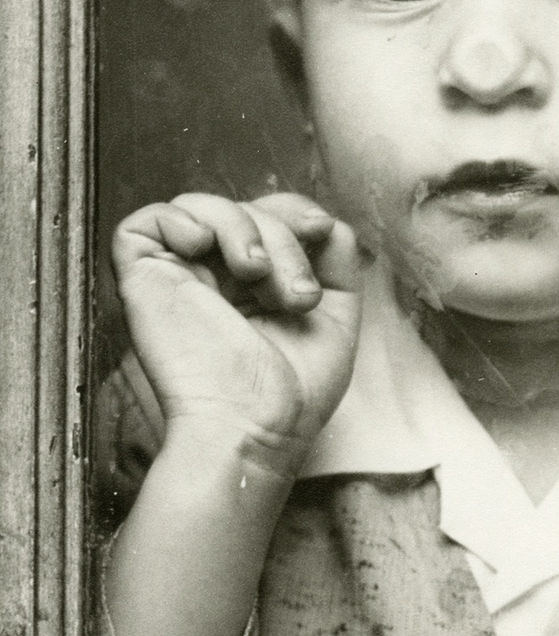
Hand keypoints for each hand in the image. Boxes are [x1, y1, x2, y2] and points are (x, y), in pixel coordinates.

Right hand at [112, 191, 363, 474]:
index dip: (294, 211)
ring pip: (205, 208)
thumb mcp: (337, 315)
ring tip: (258, 276)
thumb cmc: (292, 393)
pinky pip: (147, 219)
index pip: (270, 217)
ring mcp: (179, 278)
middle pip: (246, 210)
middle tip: (296, 293)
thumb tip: (320, 219)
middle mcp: (216, 279)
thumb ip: (335, 259)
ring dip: (243, 229)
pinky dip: (181, 219)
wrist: (252, 427)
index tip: (319, 229)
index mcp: (255, 287)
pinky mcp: (144, 279)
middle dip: (282, 236)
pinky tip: (201, 246)